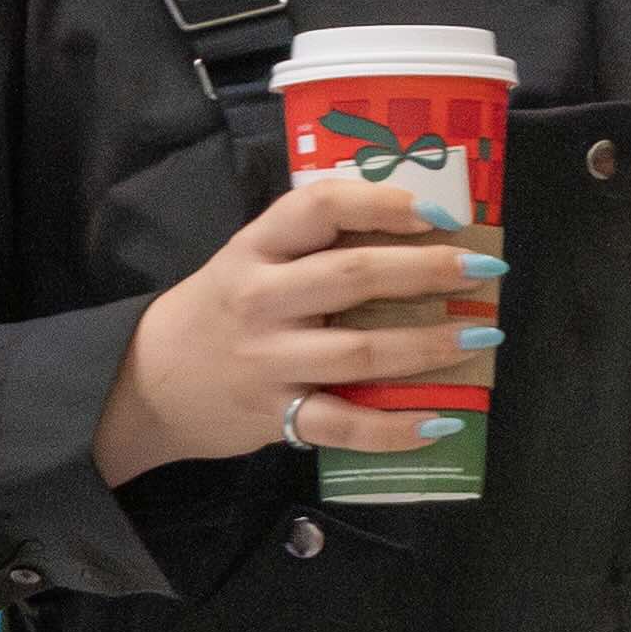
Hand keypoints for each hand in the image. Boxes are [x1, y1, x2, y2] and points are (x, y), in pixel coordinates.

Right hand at [94, 164, 501, 482]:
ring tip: (480, 336)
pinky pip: (345, 424)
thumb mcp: (249, 259)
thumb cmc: (220, 311)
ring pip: (360, 353)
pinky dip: (397, 427)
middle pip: (353, 277)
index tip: (439, 211)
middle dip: (428, 271)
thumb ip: (312, 243)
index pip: (319, 207)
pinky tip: (443, 420)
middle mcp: (261, 298)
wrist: (145, 384)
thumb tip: (416, 223)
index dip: (382, 203)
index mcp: (256, 248)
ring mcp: (268, 360)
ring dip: (428, 345)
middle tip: (484, 269)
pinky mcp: (275, 415)